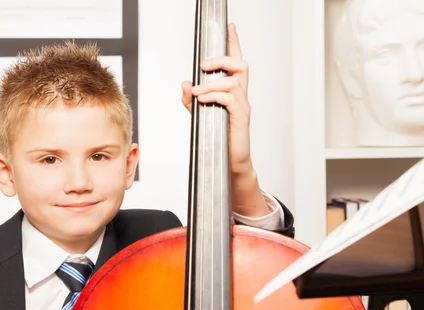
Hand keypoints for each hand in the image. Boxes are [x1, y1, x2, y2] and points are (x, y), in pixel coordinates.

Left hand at [181, 23, 269, 217]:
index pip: (236, 63)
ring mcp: (242, 107)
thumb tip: (185, 83)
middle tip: (202, 65)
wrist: (228, 164)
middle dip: (222, 59)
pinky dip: (214, 96)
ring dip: (211, 84)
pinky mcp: (241, 119)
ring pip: (233, 82)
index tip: (230, 27)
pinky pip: (230, 99)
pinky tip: (202, 101)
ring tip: (197, 92)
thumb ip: (192, 99)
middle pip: (240, 66)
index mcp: (233, 93)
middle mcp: (241, 97)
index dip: (234, 44)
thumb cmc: (217, 139)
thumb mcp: (200, 116)